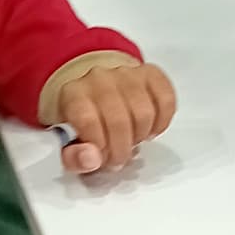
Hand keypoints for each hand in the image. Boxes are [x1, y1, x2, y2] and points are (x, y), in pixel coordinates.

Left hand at [54, 61, 176, 174]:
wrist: (97, 87)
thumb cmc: (84, 118)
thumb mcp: (68, 141)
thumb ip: (73, 157)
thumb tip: (90, 160)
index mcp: (73, 93)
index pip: (88, 121)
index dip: (99, 147)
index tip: (100, 158)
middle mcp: (100, 78)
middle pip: (119, 121)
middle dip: (121, 150)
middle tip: (117, 159)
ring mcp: (127, 73)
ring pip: (144, 114)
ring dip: (140, 137)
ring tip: (130, 141)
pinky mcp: (150, 74)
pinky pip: (166, 100)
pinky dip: (161, 122)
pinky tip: (149, 129)